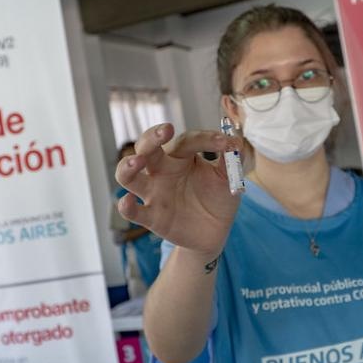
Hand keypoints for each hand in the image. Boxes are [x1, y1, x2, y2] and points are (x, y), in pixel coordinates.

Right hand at [115, 123, 242, 257]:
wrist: (216, 233)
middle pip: (146, 148)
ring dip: (127, 166)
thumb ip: (231, 159)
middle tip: (165, 130)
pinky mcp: (151, 217)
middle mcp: (162, 171)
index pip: (185, 141)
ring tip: (138, 161)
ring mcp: (153, 194)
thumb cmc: (218, 199)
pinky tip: (128, 201)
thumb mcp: (228, 178)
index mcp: (181, 157)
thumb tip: (236, 140)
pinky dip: (126, 206)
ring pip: (128, 176)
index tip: (224, 142)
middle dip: (152, 138)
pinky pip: (132, 211)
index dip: (204, 139)